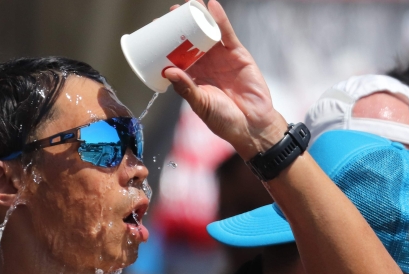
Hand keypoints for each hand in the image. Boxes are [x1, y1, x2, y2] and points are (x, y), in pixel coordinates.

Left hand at [163, 0, 286, 158]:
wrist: (252, 126)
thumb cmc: (225, 120)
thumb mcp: (201, 105)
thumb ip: (186, 89)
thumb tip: (168, 71)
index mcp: (194, 77)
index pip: (177, 56)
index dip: (167, 44)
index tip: (156, 32)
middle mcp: (207, 65)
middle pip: (191, 40)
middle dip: (181, 26)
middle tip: (170, 13)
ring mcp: (222, 58)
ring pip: (208, 33)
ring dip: (199, 17)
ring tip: (189, 4)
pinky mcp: (237, 54)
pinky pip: (227, 34)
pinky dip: (220, 19)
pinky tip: (211, 6)